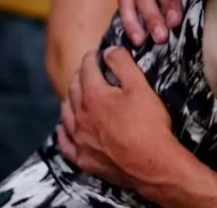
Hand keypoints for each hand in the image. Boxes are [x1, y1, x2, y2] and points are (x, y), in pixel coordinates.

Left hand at [58, 48, 174, 188]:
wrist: (153, 165)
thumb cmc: (149, 126)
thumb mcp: (141, 87)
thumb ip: (122, 64)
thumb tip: (109, 50)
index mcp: (94, 96)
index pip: (87, 69)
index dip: (92, 57)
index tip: (97, 53)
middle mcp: (81, 117)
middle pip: (74, 89)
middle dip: (81, 75)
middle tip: (89, 70)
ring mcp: (80, 140)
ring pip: (66, 114)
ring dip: (70, 100)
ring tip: (76, 93)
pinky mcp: (84, 159)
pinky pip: (65, 144)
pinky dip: (63, 133)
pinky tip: (63, 129)